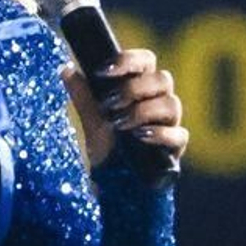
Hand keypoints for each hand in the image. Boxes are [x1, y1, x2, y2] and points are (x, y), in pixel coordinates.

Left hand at [62, 49, 186, 177]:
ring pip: (172, 103)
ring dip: (143, 111)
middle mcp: (159, 102)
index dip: (127, 60)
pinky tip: (141, 137)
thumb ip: (83, 97)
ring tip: (120, 124)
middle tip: (109, 103)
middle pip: (162, 79)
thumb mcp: (92, 122)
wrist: (116, 186)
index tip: (102, 71)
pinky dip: (160, 133)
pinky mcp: (176, 147)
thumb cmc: (109, 149)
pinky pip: (179, 134)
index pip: (145, 61)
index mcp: (142, 88)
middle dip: (134, 88)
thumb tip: (66, 70)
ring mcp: (170, 124)